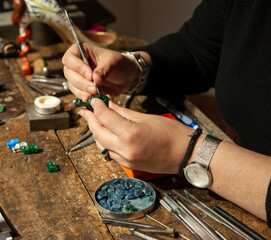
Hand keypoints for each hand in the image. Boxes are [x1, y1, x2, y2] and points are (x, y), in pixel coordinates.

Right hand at [62, 43, 139, 100]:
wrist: (125, 77)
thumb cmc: (118, 64)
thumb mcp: (113, 62)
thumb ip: (103, 69)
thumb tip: (95, 78)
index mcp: (81, 51)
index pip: (70, 58)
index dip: (78, 67)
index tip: (90, 75)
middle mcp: (76, 64)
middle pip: (68, 73)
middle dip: (81, 82)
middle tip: (94, 87)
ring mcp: (78, 77)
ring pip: (72, 85)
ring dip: (83, 91)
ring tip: (96, 93)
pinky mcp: (82, 88)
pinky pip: (78, 94)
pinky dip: (85, 97)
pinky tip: (93, 97)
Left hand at [79, 98, 194, 173]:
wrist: (186, 154)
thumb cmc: (172, 134)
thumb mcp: (145, 118)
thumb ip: (123, 112)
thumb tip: (109, 105)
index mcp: (130, 134)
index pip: (104, 117)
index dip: (97, 107)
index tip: (95, 101)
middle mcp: (125, 149)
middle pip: (97, 132)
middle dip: (91, 120)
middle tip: (87, 111)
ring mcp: (126, 159)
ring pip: (101, 144)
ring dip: (96, 132)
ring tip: (96, 120)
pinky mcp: (128, 165)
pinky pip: (109, 153)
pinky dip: (105, 143)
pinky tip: (106, 134)